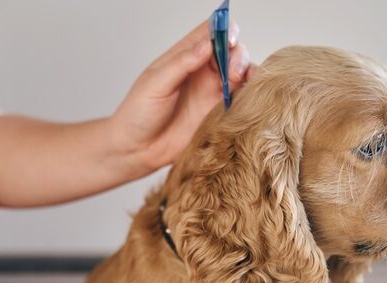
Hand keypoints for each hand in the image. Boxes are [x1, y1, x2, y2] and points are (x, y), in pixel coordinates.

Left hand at [110, 20, 251, 173]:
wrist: (137, 149)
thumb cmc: (138, 114)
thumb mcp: (155, 84)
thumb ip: (182, 63)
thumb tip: (207, 45)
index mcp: (183, 56)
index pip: (209, 32)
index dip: (223, 30)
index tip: (228, 38)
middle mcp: (201, 71)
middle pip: (231, 50)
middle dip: (237, 53)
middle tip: (231, 69)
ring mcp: (212, 91)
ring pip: (240, 71)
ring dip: (246, 70)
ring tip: (236, 80)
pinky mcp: (219, 113)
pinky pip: (241, 98)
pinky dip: (250, 93)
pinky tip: (245, 95)